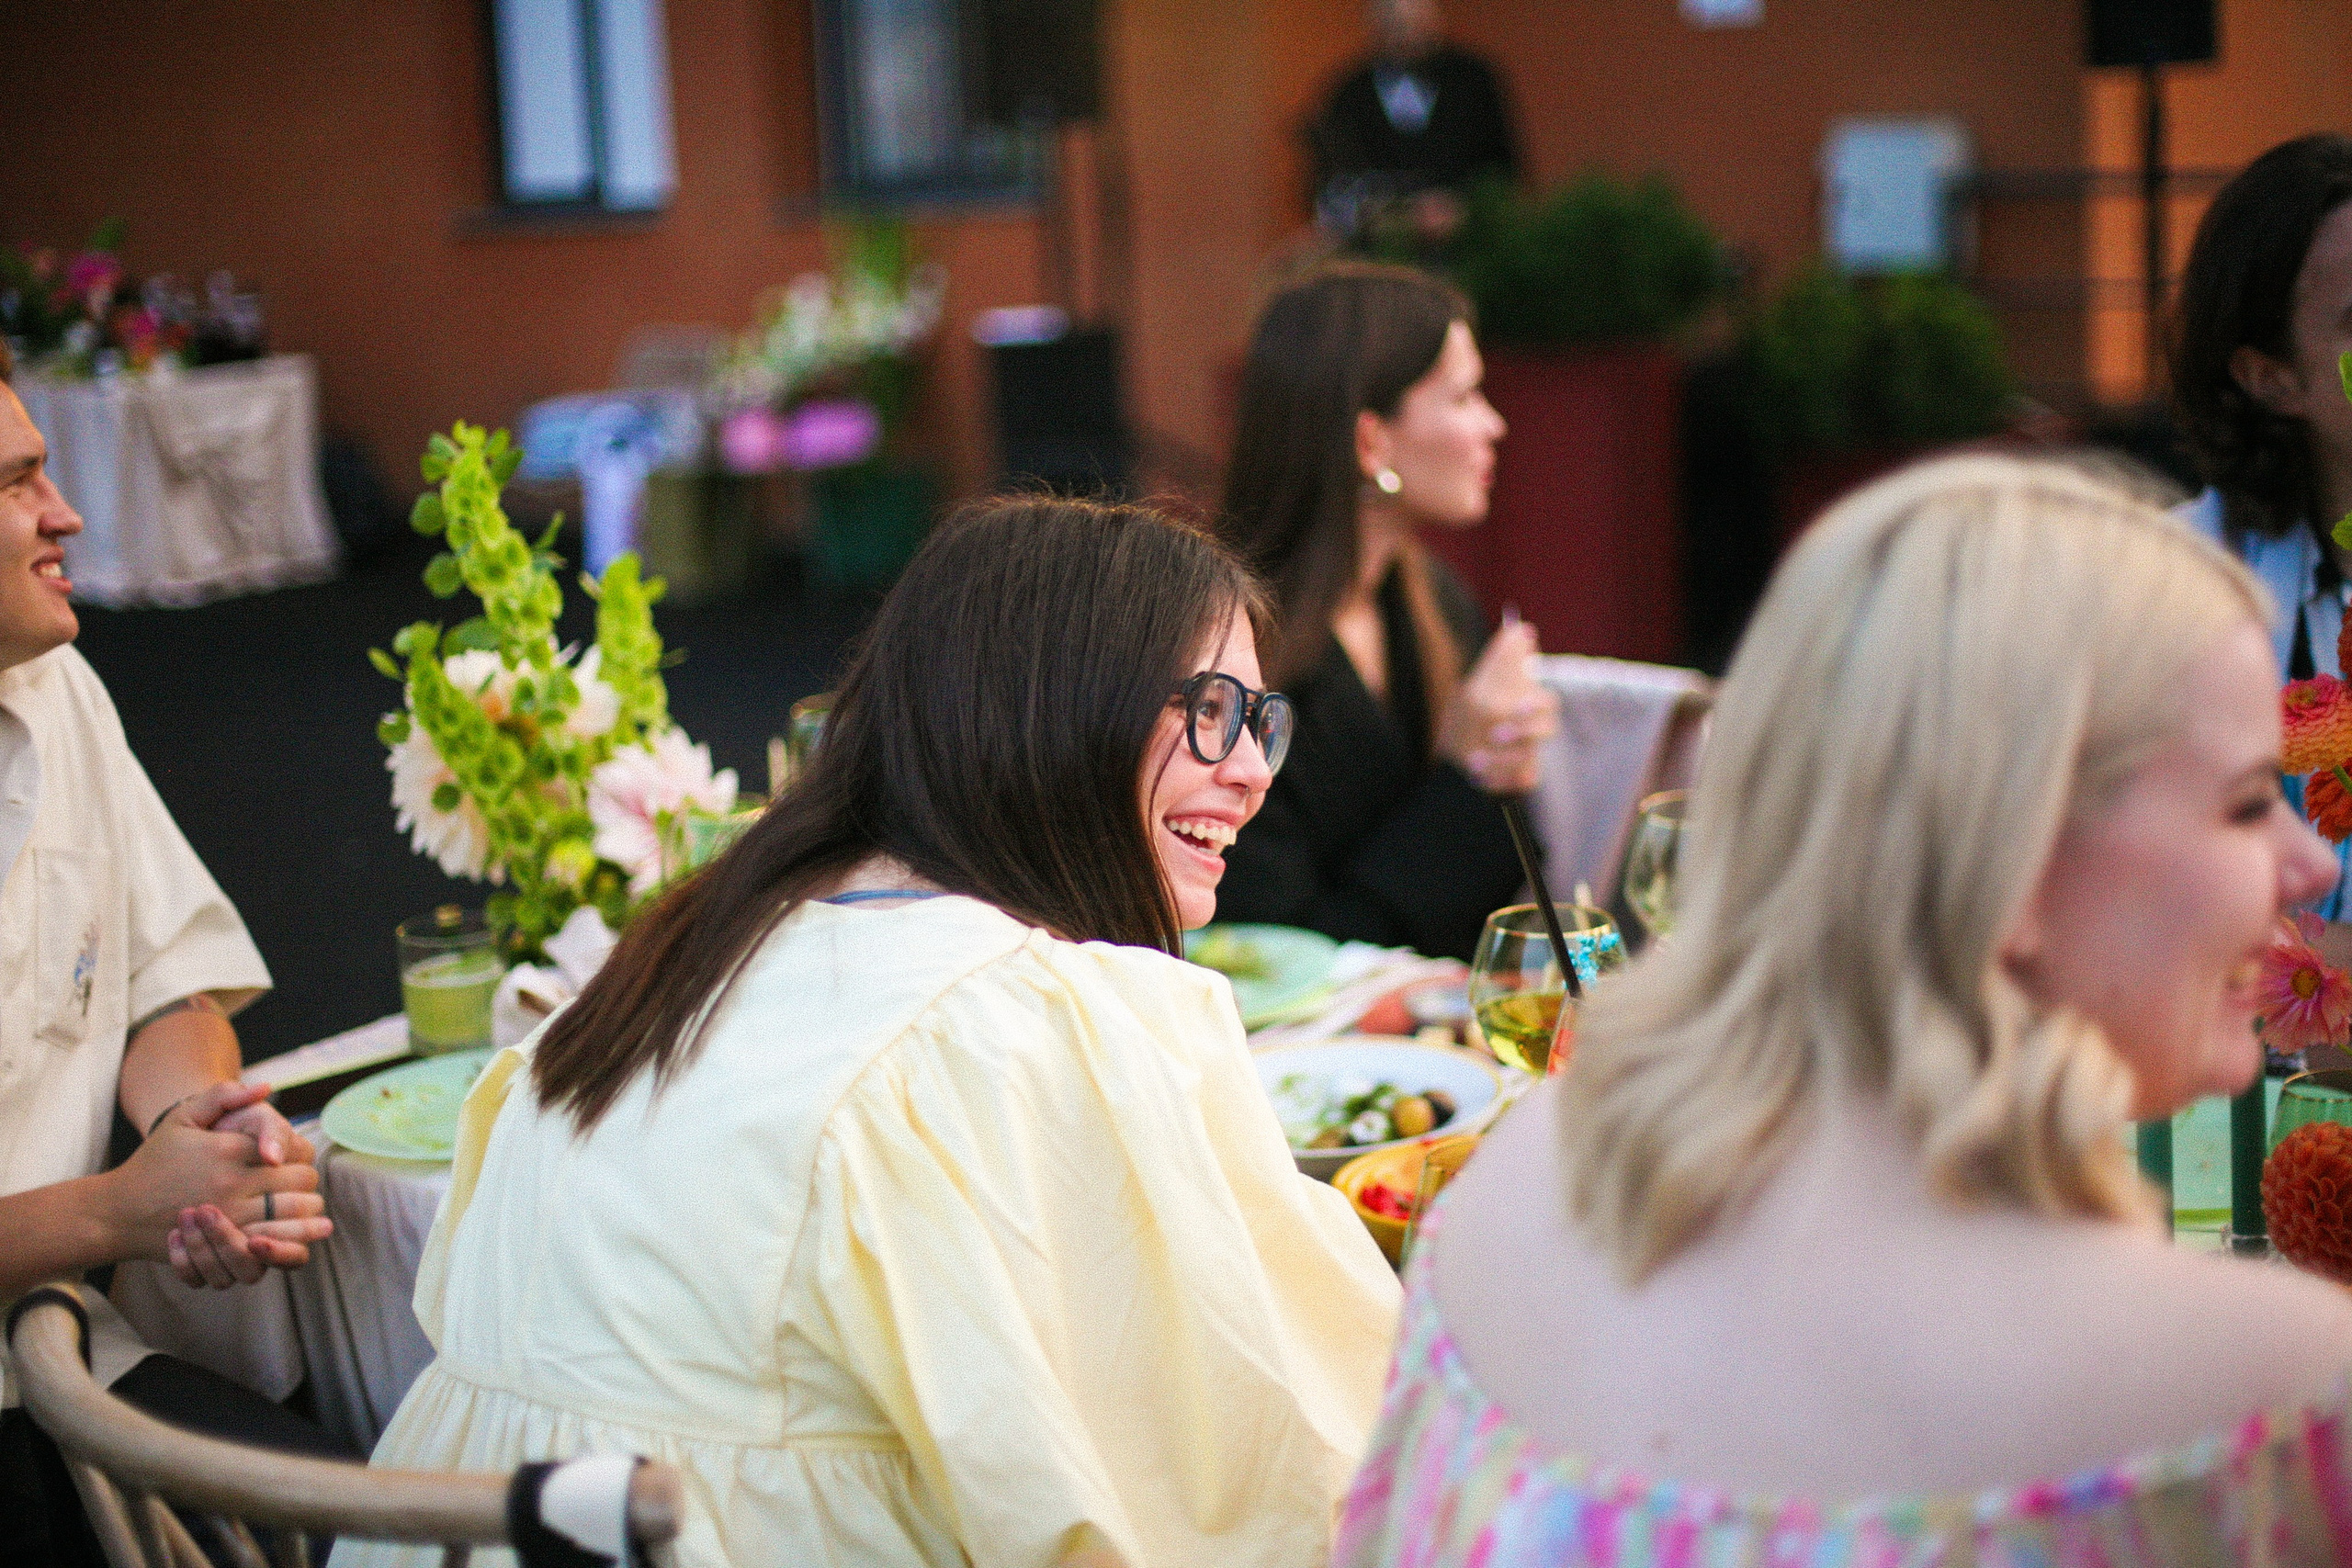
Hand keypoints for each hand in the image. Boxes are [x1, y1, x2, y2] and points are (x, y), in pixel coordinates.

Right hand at [109, 1081, 330, 1287]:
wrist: (118, 1212)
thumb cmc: (153, 1161)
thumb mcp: (181, 1118)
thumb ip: (223, 1096)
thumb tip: (266, 1087)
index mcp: (227, 1150)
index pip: (289, 1148)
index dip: (298, 1150)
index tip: (292, 1155)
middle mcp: (231, 1183)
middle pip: (298, 1180)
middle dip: (307, 1179)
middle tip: (303, 1180)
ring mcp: (229, 1216)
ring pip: (292, 1212)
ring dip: (308, 1209)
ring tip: (308, 1205)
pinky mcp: (224, 1243)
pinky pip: (273, 1242)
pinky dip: (290, 1238)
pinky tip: (295, 1232)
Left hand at [1436, 618, 1556, 795]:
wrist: (1452, 758)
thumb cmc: (1471, 713)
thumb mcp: (1479, 685)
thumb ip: (1504, 659)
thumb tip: (1522, 629)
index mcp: (1528, 705)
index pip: (1544, 703)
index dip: (1534, 706)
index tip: (1516, 708)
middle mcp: (1532, 731)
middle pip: (1545, 729)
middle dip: (1521, 732)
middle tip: (1496, 735)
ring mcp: (1527, 755)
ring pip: (1531, 758)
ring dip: (1503, 760)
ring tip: (1474, 761)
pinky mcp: (1521, 777)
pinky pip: (1522, 781)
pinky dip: (1499, 780)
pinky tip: (1478, 777)